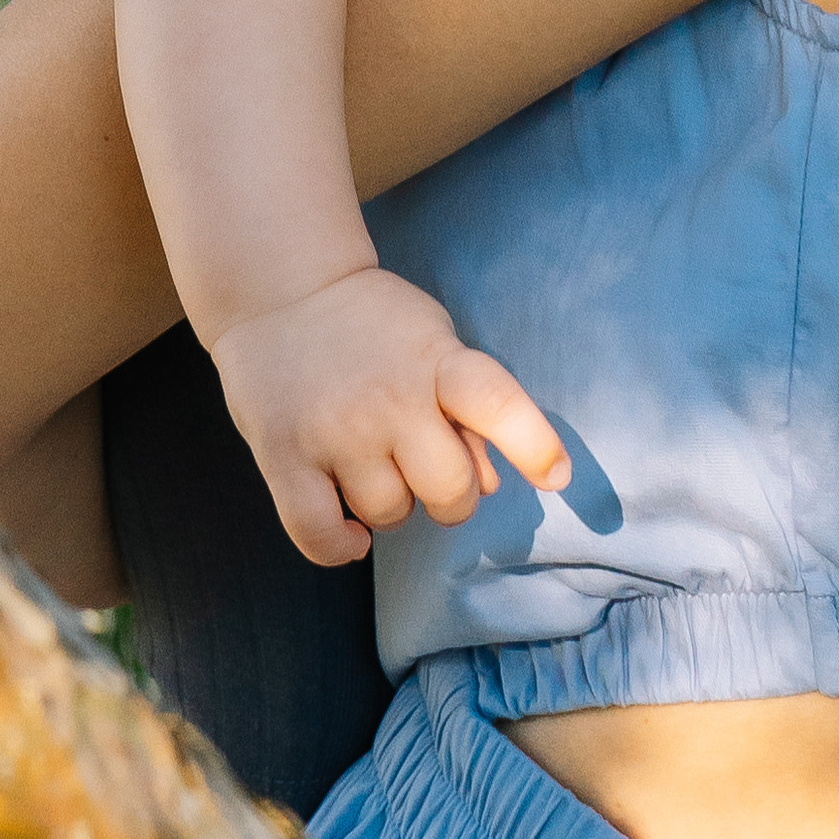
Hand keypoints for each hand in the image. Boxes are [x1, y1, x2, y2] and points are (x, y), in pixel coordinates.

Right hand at [209, 265, 571, 566]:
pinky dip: (342, 547)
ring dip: (393, 507)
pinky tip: (350, 531)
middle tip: (430, 472)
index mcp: (436, 360)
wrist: (281, 291)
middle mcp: (389, 397)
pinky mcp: (284, 458)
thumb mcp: (434, 341)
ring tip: (375, 467)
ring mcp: (334, 431)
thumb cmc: (374, 326)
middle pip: (450, 490)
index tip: (557, 476)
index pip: (495, 402)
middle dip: (452, 498)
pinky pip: (322, 537)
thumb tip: (492, 483)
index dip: (533, 444)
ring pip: (390, 515)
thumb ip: (467, 407)